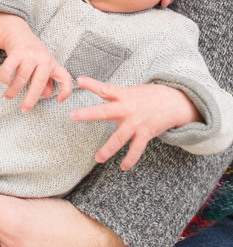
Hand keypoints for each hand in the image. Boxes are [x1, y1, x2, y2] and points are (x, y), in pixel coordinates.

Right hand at [0, 8, 71, 112]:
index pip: (65, 77)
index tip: (59, 101)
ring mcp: (30, 55)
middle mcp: (43, 59)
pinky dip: (5, 77)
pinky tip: (4, 81)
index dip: (66, 91)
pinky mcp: (17, 52)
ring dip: (13, 90)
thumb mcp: (43, 65)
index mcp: (52, 64)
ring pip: (22, 77)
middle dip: (31, 99)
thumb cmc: (32, 53)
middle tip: (24, 109)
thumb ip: (47, 81)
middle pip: (39, 82)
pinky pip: (9, 68)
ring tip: (8, 96)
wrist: (19, 33)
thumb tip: (47, 96)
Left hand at [70, 77, 201, 169]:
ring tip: (98, 158)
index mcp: (123, 96)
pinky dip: (130, 159)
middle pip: (105, 111)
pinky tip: (123, 166)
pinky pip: (136, 150)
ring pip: (119, 138)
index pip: (105, 89)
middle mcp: (127, 109)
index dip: (92, 84)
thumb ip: (113, 93)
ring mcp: (136, 123)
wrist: (173, 102)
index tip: (79, 80)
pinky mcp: (145, 134)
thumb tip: (96, 89)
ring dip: (107, 149)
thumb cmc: (148, 96)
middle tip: (73, 115)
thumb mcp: (131, 91)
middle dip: (88, 114)